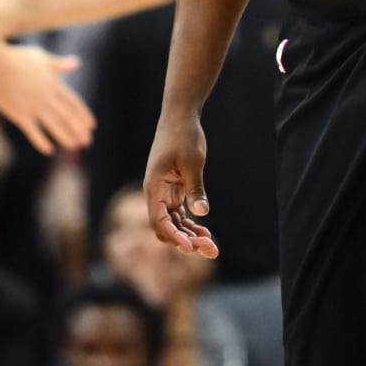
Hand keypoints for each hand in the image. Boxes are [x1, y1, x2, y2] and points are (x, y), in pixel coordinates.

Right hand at [0, 44, 93, 154]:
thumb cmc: (16, 58)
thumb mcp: (41, 58)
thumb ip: (59, 64)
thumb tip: (77, 63)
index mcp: (53, 83)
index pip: (74, 103)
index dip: (84, 115)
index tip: (92, 126)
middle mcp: (46, 96)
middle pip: (67, 116)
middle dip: (79, 130)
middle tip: (87, 142)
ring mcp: (33, 106)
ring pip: (54, 124)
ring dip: (66, 136)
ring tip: (74, 146)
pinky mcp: (18, 113)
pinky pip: (33, 131)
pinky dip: (41, 141)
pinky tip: (49, 150)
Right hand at [144, 110, 217, 258]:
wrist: (180, 116)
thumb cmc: (184, 136)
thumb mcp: (192, 163)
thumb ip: (195, 188)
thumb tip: (201, 213)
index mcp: (154, 188)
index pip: (159, 222)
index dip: (174, 237)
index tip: (191, 248)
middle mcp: (156, 193)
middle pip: (166, 227)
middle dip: (185, 240)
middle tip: (210, 250)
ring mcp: (164, 192)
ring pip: (174, 222)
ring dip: (190, 234)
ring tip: (211, 246)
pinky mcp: (173, 189)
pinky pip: (179, 212)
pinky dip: (190, 222)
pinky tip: (205, 232)